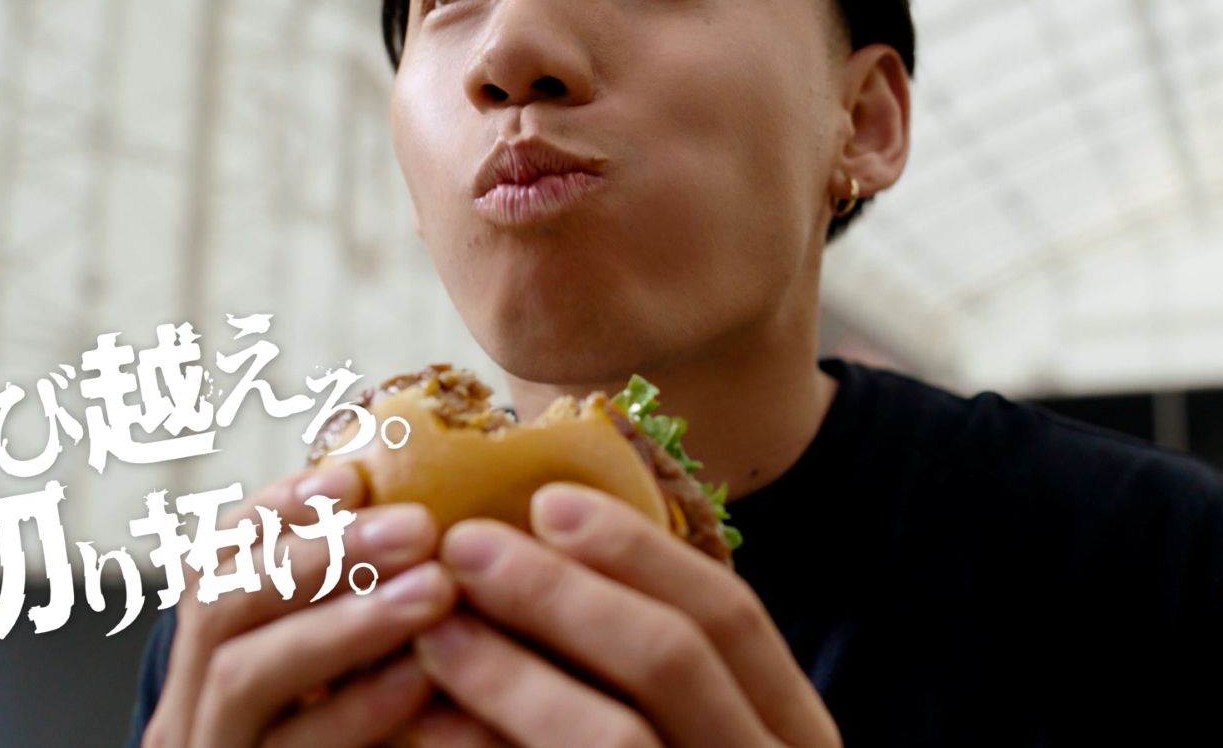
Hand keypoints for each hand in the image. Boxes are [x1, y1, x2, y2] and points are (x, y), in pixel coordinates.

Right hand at [142, 465, 460, 747]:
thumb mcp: (316, 675)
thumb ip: (339, 608)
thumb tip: (419, 515)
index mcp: (203, 662)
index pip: (214, 562)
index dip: (277, 510)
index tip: (351, 473)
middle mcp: (186, 713)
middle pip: (220, 609)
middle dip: (320, 556)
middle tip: (418, 526)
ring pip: (243, 681)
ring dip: (341, 625)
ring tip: (433, 592)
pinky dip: (355, 714)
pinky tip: (418, 684)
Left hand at [408, 483, 841, 747]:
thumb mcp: (706, 737)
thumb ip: (656, 674)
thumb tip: (550, 548)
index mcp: (794, 736)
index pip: (730, 617)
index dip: (638, 550)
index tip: (547, 499)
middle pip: (675, 661)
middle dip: (562, 594)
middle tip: (465, 547)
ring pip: (617, 739)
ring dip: (517, 676)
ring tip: (434, 633)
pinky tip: (429, 733)